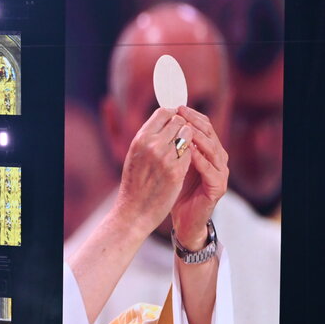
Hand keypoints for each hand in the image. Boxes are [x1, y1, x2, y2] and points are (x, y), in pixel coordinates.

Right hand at [113, 107, 193, 236]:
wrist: (134, 211)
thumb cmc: (134, 184)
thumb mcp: (135, 155)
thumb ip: (150, 137)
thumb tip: (167, 120)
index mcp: (140, 139)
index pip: (164, 112)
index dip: (173, 115)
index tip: (176, 121)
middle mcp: (152, 145)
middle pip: (179, 121)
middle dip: (182, 128)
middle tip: (180, 139)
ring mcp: (165, 158)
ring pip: (188, 136)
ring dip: (188, 141)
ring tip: (180, 152)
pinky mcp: (176, 171)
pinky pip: (190, 153)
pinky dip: (189, 156)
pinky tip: (181, 165)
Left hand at [171, 106, 228, 249]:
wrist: (183, 219)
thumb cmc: (175, 191)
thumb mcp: (171, 163)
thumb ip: (172, 145)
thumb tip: (160, 122)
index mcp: (208, 152)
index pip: (203, 126)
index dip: (191, 116)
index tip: (176, 106)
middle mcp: (218, 159)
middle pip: (211, 134)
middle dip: (195, 122)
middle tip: (182, 112)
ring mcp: (220, 173)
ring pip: (214, 150)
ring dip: (199, 138)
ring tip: (186, 128)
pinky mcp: (218, 188)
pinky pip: (211, 171)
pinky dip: (201, 161)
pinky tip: (190, 153)